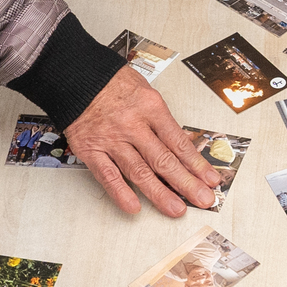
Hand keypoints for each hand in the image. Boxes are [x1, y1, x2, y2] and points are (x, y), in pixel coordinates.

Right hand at [61, 69, 222, 216]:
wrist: (76, 76)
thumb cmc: (113, 83)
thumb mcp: (147, 93)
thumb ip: (163, 121)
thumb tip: (184, 144)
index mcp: (151, 108)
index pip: (179, 143)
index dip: (197, 164)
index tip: (210, 179)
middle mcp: (132, 125)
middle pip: (164, 160)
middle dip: (186, 183)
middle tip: (203, 199)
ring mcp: (111, 140)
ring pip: (139, 172)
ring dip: (160, 193)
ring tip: (176, 209)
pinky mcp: (91, 150)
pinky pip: (108, 175)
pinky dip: (121, 193)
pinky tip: (134, 206)